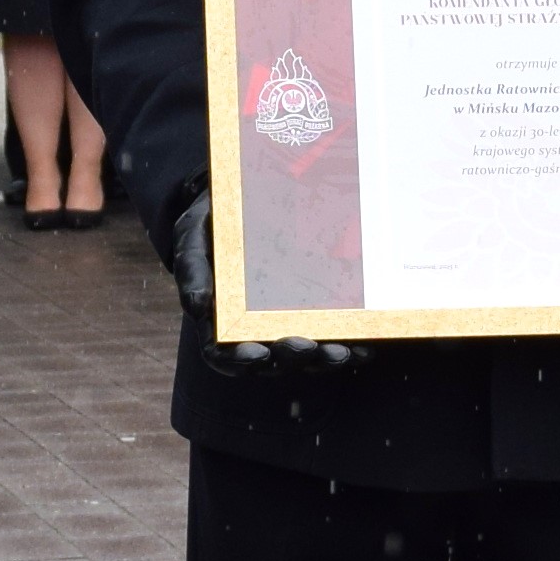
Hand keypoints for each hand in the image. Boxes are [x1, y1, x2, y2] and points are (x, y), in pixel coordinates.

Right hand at [166, 191, 351, 364]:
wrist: (245, 199)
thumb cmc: (213, 225)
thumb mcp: (194, 237)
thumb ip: (193, 270)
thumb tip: (198, 305)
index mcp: (220, 322)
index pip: (224, 354)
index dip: (241, 360)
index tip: (258, 355)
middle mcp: (255, 331)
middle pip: (273, 360)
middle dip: (292, 359)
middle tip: (309, 347)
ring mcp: (287, 324)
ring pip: (307, 355)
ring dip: (326, 359)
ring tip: (345, 352)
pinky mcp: (316, 313)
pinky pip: (332, 334)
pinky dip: (350, 342)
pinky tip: (366, 340)